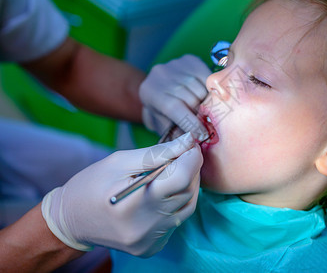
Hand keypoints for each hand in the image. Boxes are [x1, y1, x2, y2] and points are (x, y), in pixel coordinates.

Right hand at [41, 133, 201, 256]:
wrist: (71, 221)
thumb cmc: (91, 184)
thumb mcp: (120, 161)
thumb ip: (157, 153)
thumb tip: (188, 141)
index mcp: (136, 202)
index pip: (181, 177)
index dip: (192, 158)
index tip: (190, 145)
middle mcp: (146, 227)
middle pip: (187, 192)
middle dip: (190, 169)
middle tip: (181, 155)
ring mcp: (150, 241)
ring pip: (187, 207)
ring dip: (186, 186)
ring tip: (173, 172)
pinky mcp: (152, 247)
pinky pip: (176, 221)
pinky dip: (176, 204)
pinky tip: (163, 194)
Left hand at [140, 54, 210, 140]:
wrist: (155, 87)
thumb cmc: (160, 112)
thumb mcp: (162, 124)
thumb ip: (175, 133)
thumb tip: (192, 144)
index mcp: (151, 93)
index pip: (174, 108)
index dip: (191, 122)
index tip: (203, 135)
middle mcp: (161, 75)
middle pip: (190, 97)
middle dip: (202, 113)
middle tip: (210, 125)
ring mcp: (175, 64)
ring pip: (201, 87)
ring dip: (209, 101)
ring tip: (212, 112)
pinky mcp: (189, 59)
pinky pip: (207, 76)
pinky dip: (212, 88)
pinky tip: (213, 97)